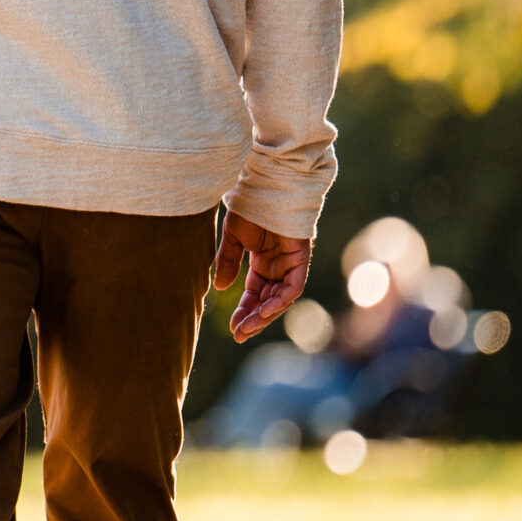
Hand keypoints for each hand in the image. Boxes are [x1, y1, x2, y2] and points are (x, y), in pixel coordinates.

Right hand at [211, 212, 311, 343]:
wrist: (267, 185)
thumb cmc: (250, 206)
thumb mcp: (233, 238)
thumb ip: (228, 262)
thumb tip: (221, 288)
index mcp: (262, 263)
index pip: (255, 295)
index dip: (244, 312)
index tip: (233, 329)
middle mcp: (278, 267)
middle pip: (268, 301)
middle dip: (255, 320)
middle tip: (240, 335)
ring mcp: (290, 264)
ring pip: (281, 299)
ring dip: (265, 315)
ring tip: (248, 328)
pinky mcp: (300, 259)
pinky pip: (293, 287)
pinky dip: (280, 301)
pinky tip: (264, 311)